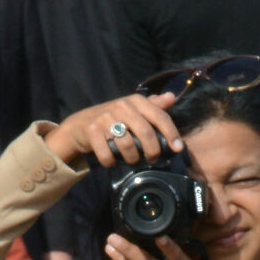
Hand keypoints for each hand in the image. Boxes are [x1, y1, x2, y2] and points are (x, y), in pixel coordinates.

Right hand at [45, 92, 183, 173]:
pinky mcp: (92, 131)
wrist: (80, 124)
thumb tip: (172, 97)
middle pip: (146, 133)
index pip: (159, 116)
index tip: (178, 148)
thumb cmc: (113, 119)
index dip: (171, 133)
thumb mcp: (133, 109)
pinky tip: (112, 161)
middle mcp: (121, 106)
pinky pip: (107, 154)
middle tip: (153, 159)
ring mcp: (105, 118)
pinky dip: (111, 162)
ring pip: (127, 145)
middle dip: (152, 150)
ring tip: (132, 160)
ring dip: (132, 158)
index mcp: (135, 100)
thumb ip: (153, 105)